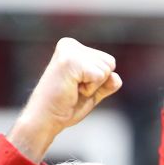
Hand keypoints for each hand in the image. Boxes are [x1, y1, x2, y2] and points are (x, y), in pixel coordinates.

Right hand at [9, 38, 121, 162]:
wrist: (46, 119)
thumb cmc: (66, 107)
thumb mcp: (92, 92)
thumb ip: (107, 83)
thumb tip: (116, 78)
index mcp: (74, 48)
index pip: (108, 62)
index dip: (99, 82)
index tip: (78, 88)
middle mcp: (71, 44)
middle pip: (110, 63)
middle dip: (98, 83)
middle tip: (75, 90)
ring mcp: (69, 51)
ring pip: (106, 69)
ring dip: (93, 87)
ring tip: (73, 90)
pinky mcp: (70, 61)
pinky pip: (100, 76)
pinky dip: (91, 90)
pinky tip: (72, 90)